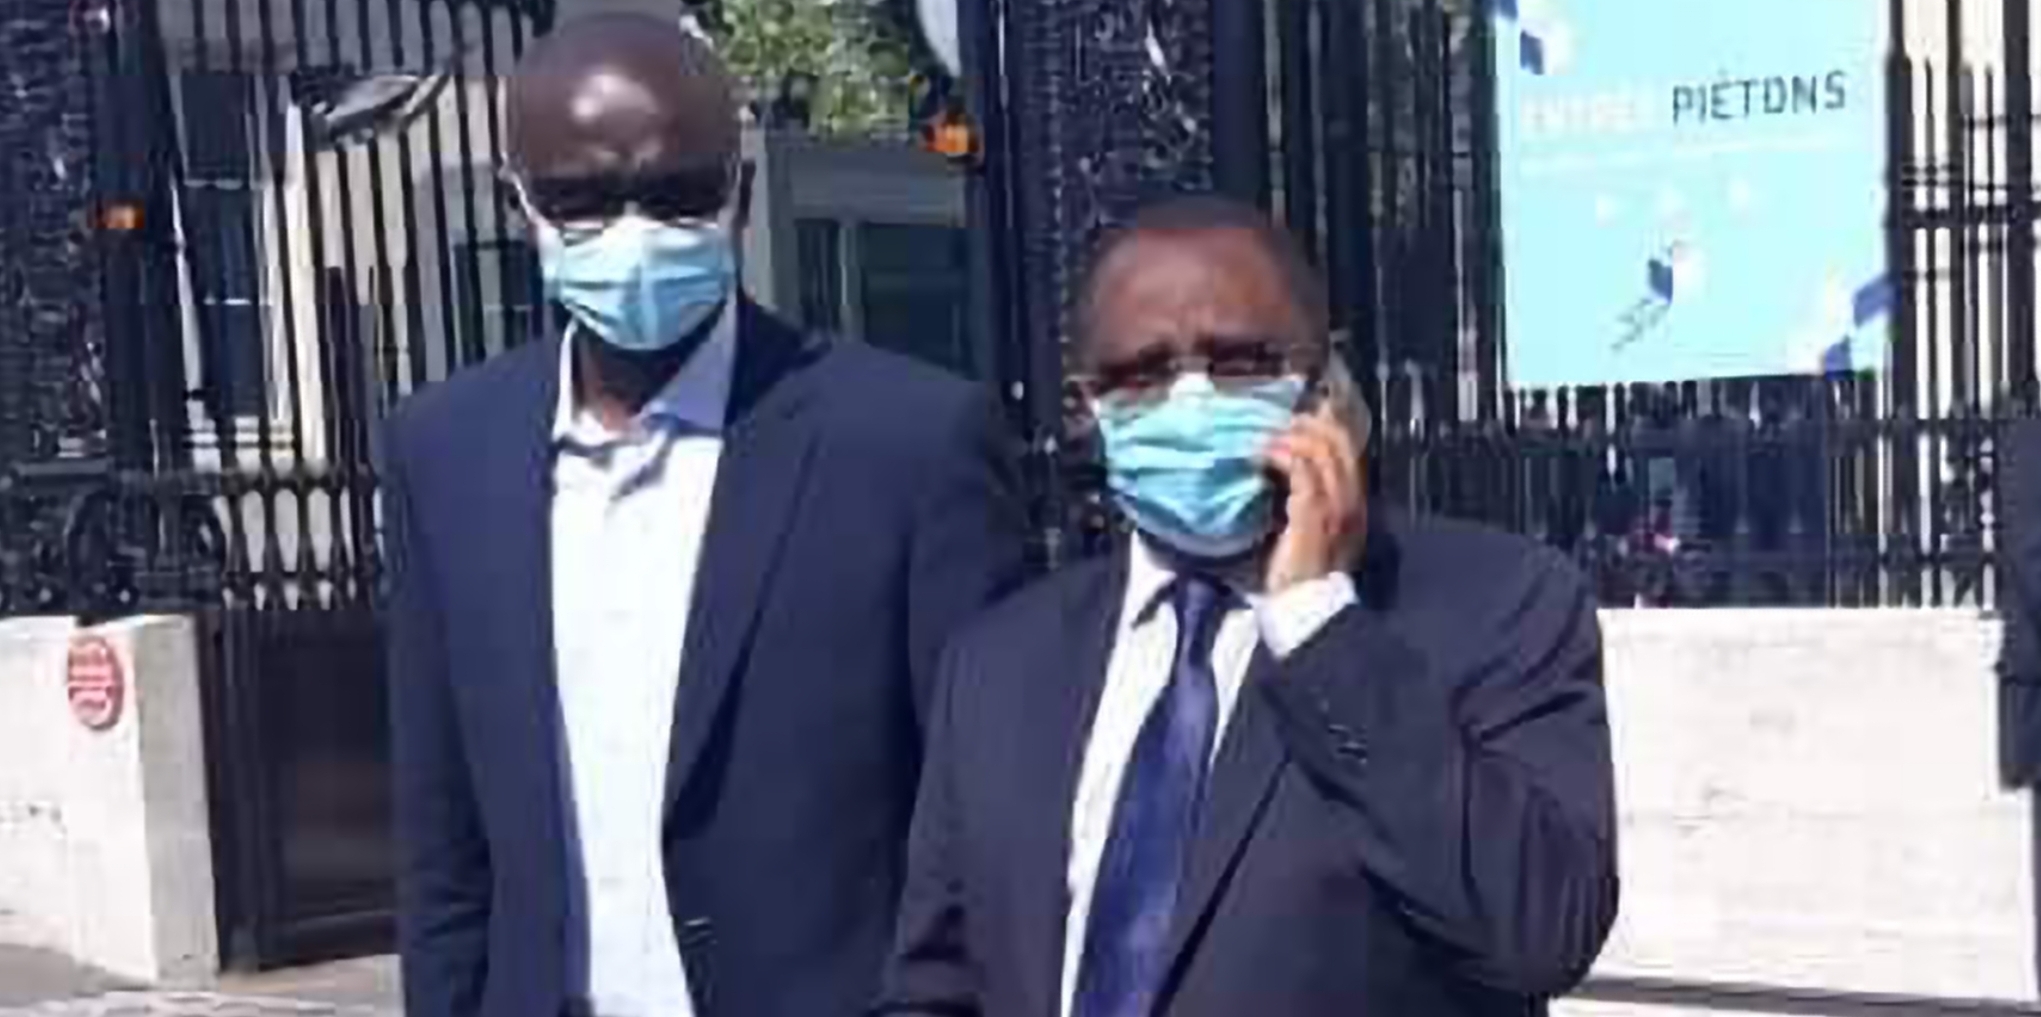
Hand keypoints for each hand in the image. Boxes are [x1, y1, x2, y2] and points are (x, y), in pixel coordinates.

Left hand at [1261, 403, 1366, 593]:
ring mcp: (1336, 506)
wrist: (1303, 608)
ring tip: (1267, 440)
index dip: (1327, 425)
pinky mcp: (1312, 514)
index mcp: (1354, 503)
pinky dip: (1282, 455)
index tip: (1300, 415)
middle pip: (1340, 441)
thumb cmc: (1298, 571)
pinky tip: (1264, 456)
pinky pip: (1302, 470)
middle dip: (1308, 423)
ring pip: (1322, 450)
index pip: (1350, 448)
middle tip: (1279, 423)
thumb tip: (1285, 465)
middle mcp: (1352, 500)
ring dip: (1292, 437)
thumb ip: (1307, 497)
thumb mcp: (1310, 528)